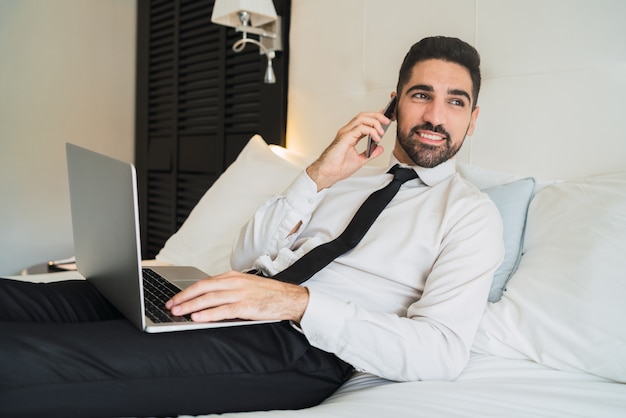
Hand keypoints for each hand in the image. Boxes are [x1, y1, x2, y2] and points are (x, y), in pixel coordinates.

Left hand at [165, 271, 308, 322]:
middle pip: (203, 288)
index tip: (175, 298)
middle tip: (170, 305)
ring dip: (191, 306)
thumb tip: (207, 299)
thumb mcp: (245, 286)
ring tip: (178, 312)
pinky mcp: (246, 306)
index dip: (187, 291)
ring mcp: (240, 293)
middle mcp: (235, 282)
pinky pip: (223, 310)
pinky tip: (198, 318)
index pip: (204, 282)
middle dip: (184, 297)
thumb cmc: (268, 294)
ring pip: (210, 298)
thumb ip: (227, 290)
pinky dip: (209, 314)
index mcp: (233, 276)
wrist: (289, 297)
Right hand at [307, 111, 389, 190]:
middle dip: (377, 116)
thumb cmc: (338, 168)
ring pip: (362, 118)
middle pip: (364, 116)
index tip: (385, 118)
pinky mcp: (345, 137)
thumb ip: (370, 153)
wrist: (328, 173)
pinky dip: (371, 130)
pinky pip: (361, 128)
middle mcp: (347, 131)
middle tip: (387, 121)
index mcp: (350, 135)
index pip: (364, 121)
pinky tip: (376, 137)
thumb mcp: (360, 160)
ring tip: (382, 130)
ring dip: (375, 121)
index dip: (375, 117)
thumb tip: (380, 148)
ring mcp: (346, 133)